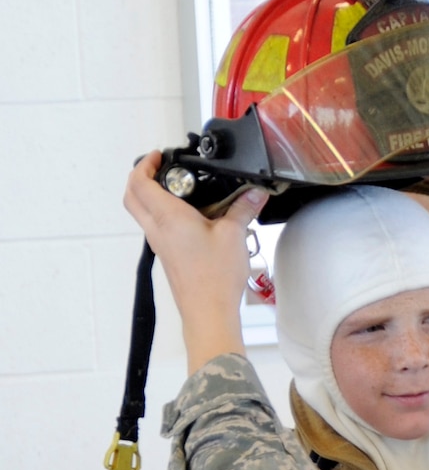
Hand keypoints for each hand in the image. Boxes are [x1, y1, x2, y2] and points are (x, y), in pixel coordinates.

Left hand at [123, 153, 267, 372]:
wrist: (209, 314)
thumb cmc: (215, 280)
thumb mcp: (234, 235)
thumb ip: (243, 209)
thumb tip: (254, 193)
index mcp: (168, 217)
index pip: (140, 181)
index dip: (146, 163)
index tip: (160, 155)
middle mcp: (157, 230)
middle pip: (132, 196)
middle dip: (140, 177)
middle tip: (160, 169)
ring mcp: (160, 246)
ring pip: (141, 213)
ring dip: (150, 196)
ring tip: (178, 191)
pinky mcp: (168, 258)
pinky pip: (156, 229)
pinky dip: (163, 215)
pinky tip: (189, 218)